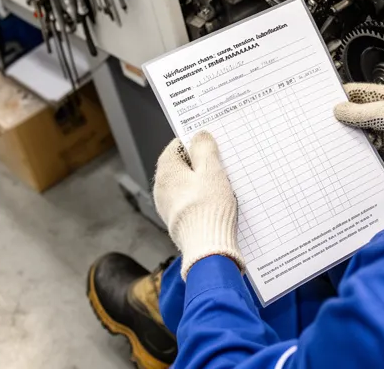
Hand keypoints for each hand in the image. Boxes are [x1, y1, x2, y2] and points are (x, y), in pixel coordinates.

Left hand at [154, 132, 243, 279]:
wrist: (207, 248)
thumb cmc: (208, 208)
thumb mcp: (211, 170)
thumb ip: (204, 149)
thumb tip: (199, 136)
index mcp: (166, 172)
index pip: (176, 146)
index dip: (194, 142)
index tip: (210, 143)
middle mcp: (161, 188)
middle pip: (181, 166)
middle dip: (200, 162)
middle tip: (220, 163)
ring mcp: (168, 206)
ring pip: (185, 184)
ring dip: (202, 182)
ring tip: (222, 184)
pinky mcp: (178, 221)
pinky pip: (189, 201)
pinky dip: (201, 198)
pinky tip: (217, 202)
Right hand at [334, 83, 383, 184]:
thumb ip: (362, 112)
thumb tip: (340, 109)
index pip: (358, 91)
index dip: (341, 95)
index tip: (325, 102)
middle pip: (358, 111)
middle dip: (344, 115)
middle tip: (327, 121)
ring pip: (362, 128)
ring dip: (351, 132)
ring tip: (335, 134)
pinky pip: (369, 143)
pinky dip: (360, 145)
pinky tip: (351, 146)